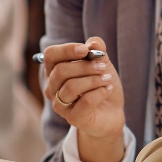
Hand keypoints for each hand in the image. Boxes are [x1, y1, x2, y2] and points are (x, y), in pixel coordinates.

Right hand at [42, 37, 125, 161]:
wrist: (111, 112)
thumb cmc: (101, 84)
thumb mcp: (102, 63)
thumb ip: (98, 51)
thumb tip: (93, 43)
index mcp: (55, 71)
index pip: (50, 55)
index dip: (67, 50)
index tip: (85, 50)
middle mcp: (52, 88)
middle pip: (60, 71)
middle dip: (85, 66)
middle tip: (103, 67)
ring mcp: (60, 105)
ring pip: (71, 87)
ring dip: (94, 80)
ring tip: (107, 79)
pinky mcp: (73, 118)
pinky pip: (85, 101)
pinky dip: (100, 92)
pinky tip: (108, 90)